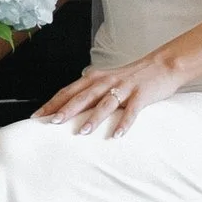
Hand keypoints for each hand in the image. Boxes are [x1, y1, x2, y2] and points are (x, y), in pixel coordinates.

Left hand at [38, 51, 185, 138]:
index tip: (38, 116)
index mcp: (96, 78)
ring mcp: (125, 87)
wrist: (163, 65)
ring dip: (93, 118)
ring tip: (82, 132)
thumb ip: (91, 93)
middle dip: (67, 109)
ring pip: (105, 103)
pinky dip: (124, 123)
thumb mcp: (108, 81)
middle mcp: (107, 81)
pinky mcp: (142, 94)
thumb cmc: (132, 77)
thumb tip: (69, 110)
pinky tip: (117, 135)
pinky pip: (132, 110)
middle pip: (83, 95)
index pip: (69, 90)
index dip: (53, 103)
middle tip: (53, 122)